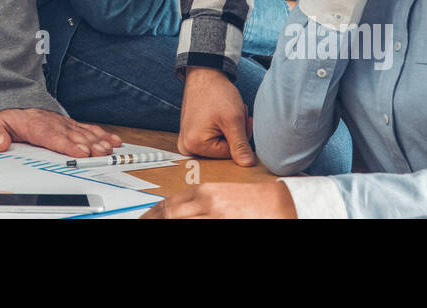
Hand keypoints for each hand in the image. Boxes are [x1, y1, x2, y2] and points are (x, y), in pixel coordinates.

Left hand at [0, 108, 121, 156]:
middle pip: (73, 136)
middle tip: (100, 153)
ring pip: (83, 132)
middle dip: (88, 145)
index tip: (79, 151)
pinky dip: (102, 134)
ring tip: (109, 149)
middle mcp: (53, 123)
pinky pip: (88, 128)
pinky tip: (112, 141)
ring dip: (97, 141)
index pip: (52, 136)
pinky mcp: (70, 124)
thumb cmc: (9, 114)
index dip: (67, 144)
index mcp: (35, 125)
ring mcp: (64, 123)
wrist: (16, 96)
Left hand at [140, 181, 296, 218]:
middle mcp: (207, 204)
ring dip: (168, 224)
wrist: (284, 203)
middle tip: (142, 223)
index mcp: (206, 192)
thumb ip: (203, 202)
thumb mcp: (224, 195)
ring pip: (181, 222)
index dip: (153, 213)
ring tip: (153, 225)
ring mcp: (215, 217)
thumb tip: (182, 212)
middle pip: (171, 214)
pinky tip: (181, 235)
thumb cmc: (257, 199)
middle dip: (154, 220)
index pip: (170, 203)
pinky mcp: (225, 225)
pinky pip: (199, 230)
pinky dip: (187, 229)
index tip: (145, 218)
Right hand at [178, 67, 255, 165]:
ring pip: (219, 145)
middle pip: (222, 152)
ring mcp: (186, 141)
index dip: (240, 138)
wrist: (204, 74)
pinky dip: (220, 129)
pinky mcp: (190, 134)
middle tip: (232, 115)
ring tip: (225, 113)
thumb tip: (248, 165)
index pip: (229, 155)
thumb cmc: (216, 93)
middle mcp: (186, 146)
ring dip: (228, 131)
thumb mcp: (233, 119)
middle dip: (233, 135)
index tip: (238, 120)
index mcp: (194, 145)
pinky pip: (211, 139)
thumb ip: (240, 145)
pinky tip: (219, 116)